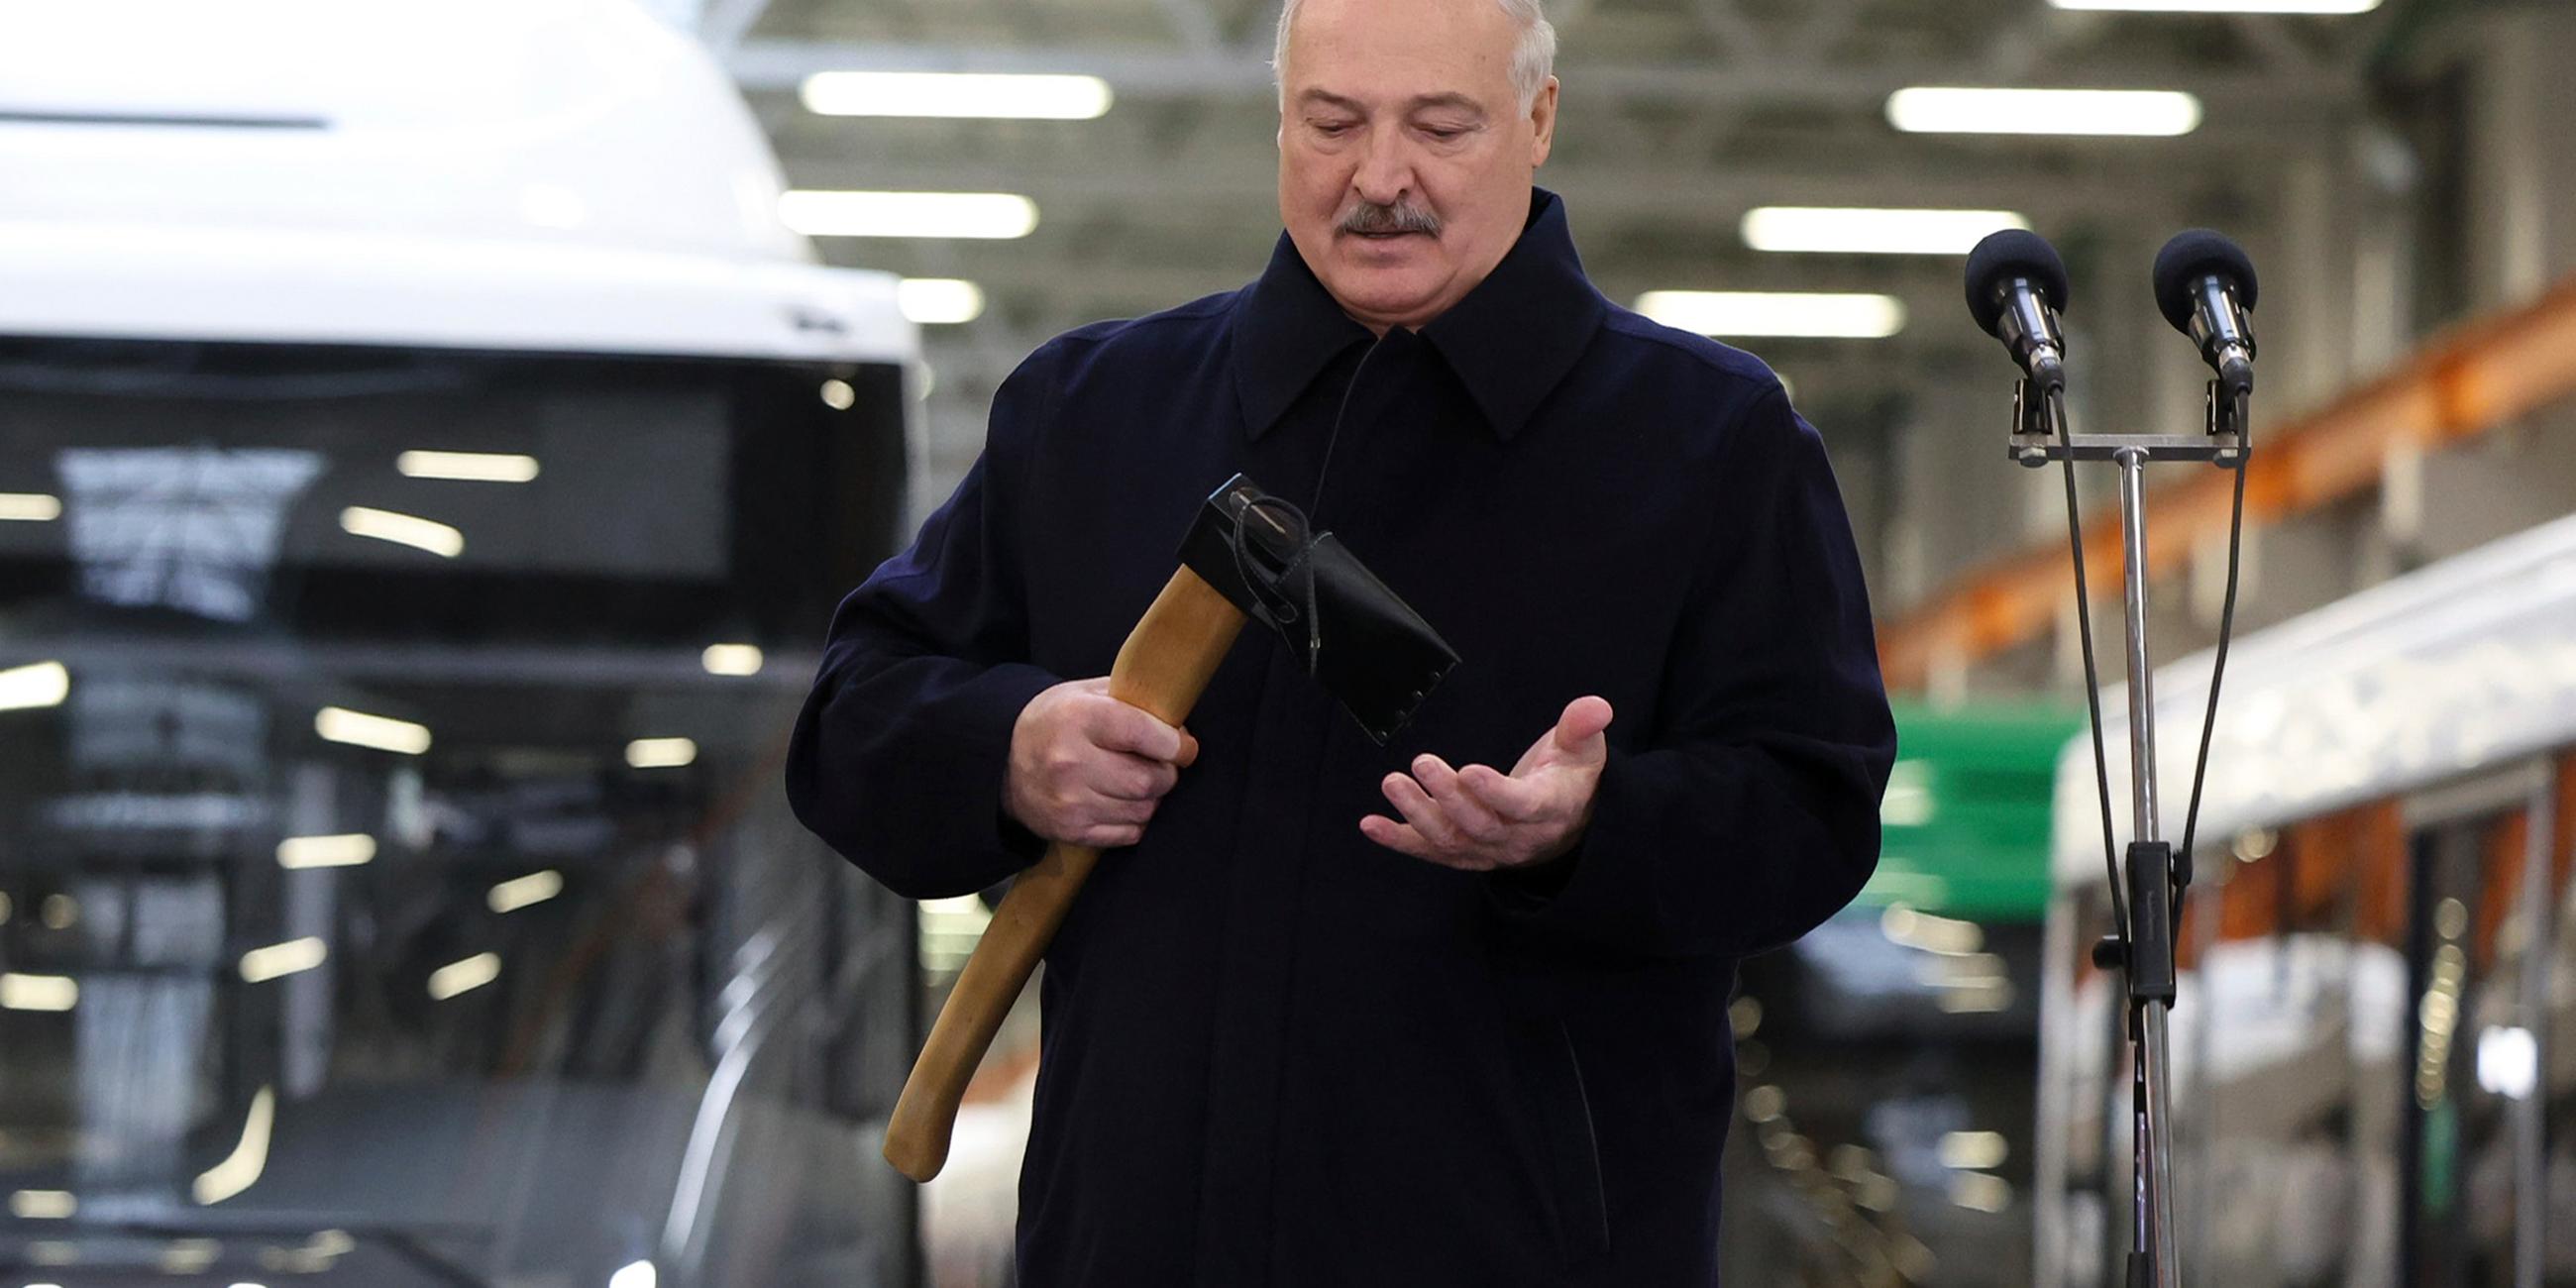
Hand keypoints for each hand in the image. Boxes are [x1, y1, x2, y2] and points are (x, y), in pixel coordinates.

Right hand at [1004, 677, 1199, 849]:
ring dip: (1151, 798)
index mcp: (1078, 717)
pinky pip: (1128, 833)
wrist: (1003, 762)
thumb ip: (1131, 699)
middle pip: (1148, 780)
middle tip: (1162, 764)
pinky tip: (1121, 801)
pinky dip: (1135, 820)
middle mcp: (1071, 762)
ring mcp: (1070, 802)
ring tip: (1138, 781)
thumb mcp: (1084, 693)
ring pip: (1143, 809)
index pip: (1143, 734)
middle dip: (1167, 773)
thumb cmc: (1055, 722)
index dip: (1174, 743)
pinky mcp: (1071, 831)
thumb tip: (1177, 721)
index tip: (1183, 745)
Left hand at [1361, 696, 1612, 871]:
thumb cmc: (1570, 778)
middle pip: (1479, 825)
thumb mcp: (1583, 750)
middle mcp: (1517, 837)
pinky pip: (1429, 852)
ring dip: (1417, 815)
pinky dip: (1398, 840)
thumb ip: (1582, 727)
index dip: (1495, 793)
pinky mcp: (1464, 853)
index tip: (1469, 771)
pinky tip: (1370, 825)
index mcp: (1549, 809)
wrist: (1567, 824)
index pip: (1521, 805)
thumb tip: (1596, 707)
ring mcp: (1488, 850)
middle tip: (1422, 763)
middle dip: (1448, 797)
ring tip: (1393, 783)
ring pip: (1450, 841)